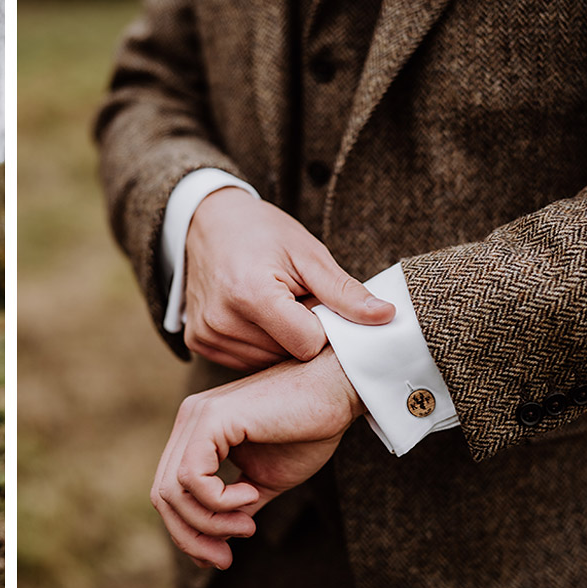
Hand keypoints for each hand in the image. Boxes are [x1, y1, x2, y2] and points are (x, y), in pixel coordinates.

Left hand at [151, 347, 365, 568]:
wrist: (339, 391)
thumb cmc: (308, 430)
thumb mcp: (264, 480)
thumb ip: (234, 507)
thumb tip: (214, 546)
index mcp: (196, 434)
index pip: (169, 492)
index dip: (187, 532)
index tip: (222, 556)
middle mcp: (189, 422)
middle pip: (162, 496)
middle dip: (191, 536)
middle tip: (226, 557)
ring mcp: (196, 417)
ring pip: (171, 491)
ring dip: (209, 522)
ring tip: (247, 524)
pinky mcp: (211, 418)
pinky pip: (192, 477)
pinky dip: (219, 501)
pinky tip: (251, 494)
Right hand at [184, 188, 394, 369]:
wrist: (209, 223)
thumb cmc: (262, 233)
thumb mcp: (309, 254)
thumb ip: (345, 292)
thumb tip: (386, 318)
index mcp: (251, 294)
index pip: (308, 344)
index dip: (322, 326)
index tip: (316, 302)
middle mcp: (222, 321)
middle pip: (288, 356)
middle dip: (300, 333)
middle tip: (291, 299)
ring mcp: (207, 335)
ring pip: (268, 364)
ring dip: (279, 341)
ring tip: (271, 306)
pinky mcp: (199, 343)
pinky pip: (246, 362)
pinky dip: (259, 344)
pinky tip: (253, 317)